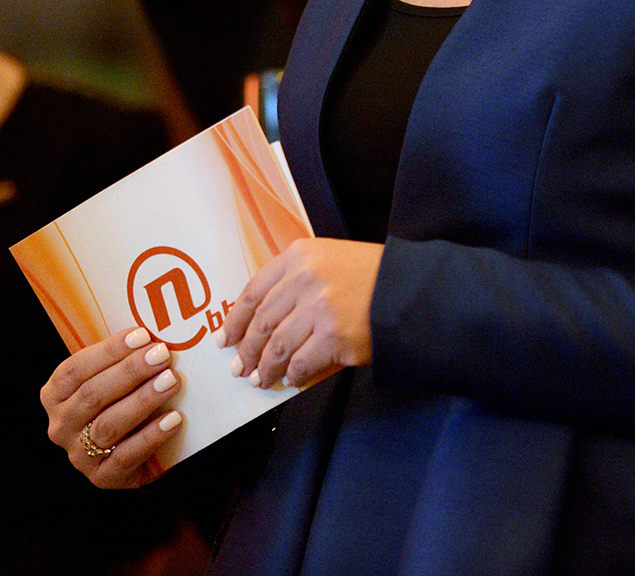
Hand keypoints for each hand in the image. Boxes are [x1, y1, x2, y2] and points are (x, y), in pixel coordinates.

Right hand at [41, 326, 185, 488]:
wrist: (131, 454)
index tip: (141, 336)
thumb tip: (151, 336)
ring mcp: (79, 455)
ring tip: (171, 381)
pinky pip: (126, 456)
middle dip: (130, 372)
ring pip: (108, 425)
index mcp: (55, 396)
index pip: (74, 369)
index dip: (108, 351)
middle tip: (162, 355)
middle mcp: (61, 426)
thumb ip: (120, 362)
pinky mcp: (102, 477)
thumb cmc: (120, 403)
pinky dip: (151, 436)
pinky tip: (173, 419)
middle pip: (92, 395)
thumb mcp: (110, 382)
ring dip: (142, 400)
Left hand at [221, 237, 381, 389]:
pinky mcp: (334, 337)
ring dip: (265, 369)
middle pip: (261, 323)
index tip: (225, 338)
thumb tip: (261, 318)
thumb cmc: (369, 275)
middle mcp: (305, 279)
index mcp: (299, 255)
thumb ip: (294, 278)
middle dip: (246, 351)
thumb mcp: (328, 259)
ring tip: (261, 379)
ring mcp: (319, 309)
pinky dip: (292, 375)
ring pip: (276, 348)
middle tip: (240, 368)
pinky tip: (291, 378)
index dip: (234, 320)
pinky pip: (300, 363)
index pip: (253, 292)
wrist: (409, 289)